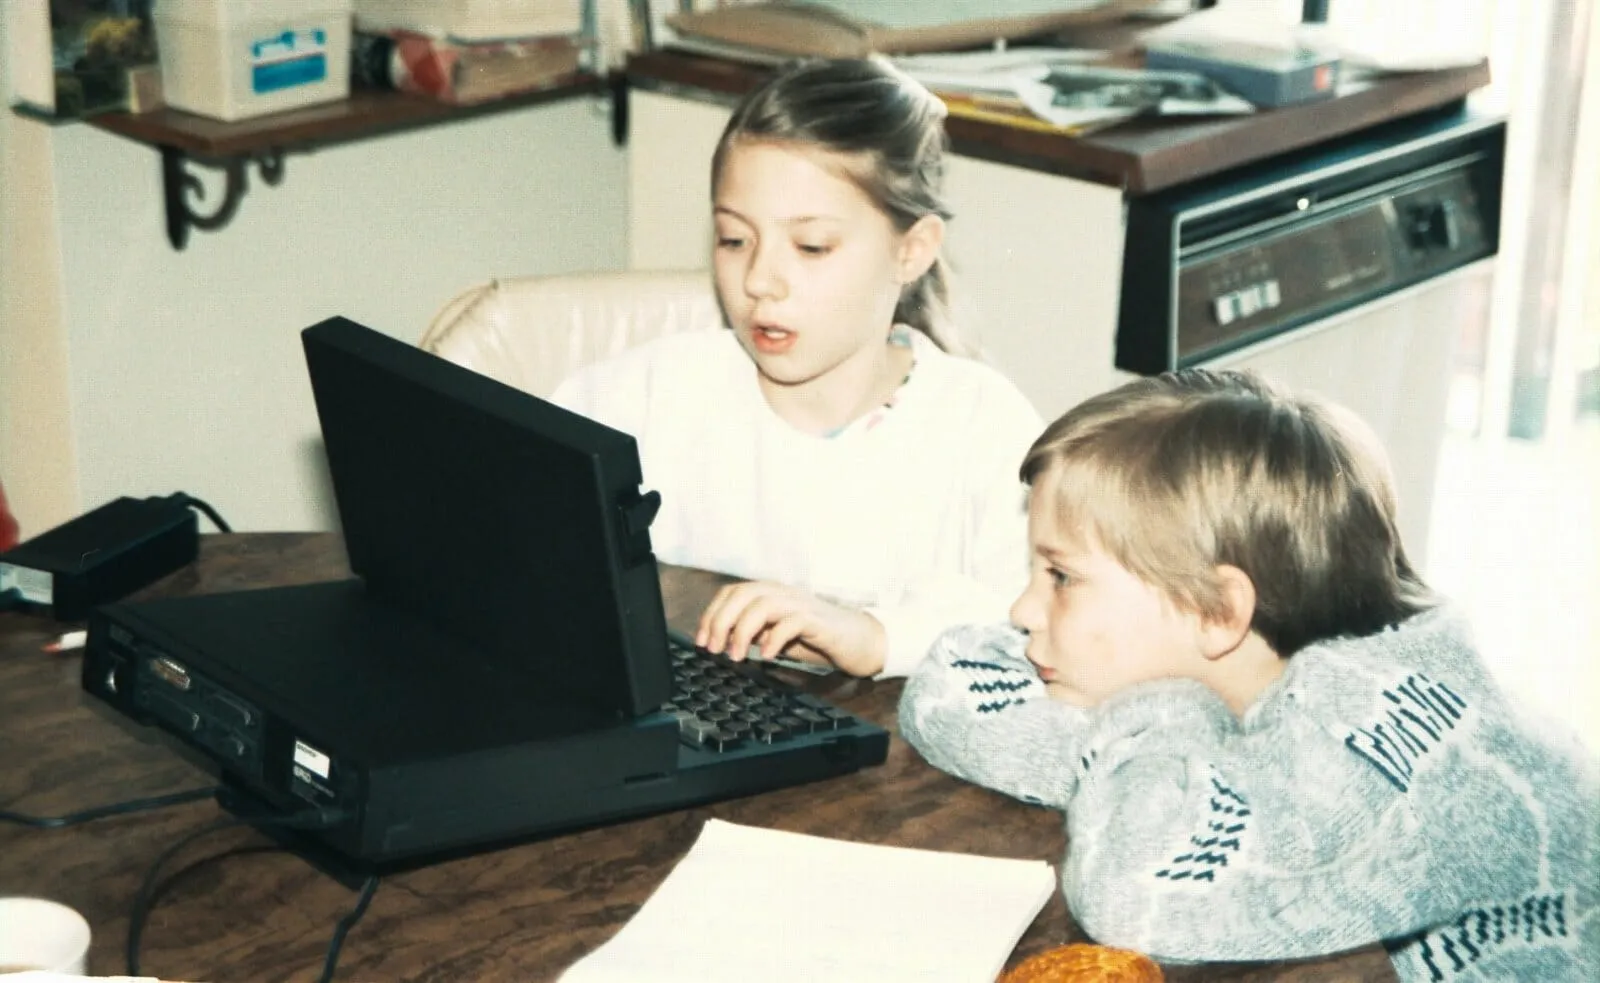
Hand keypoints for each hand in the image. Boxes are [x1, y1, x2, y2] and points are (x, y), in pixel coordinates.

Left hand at [695, 581, 887, 677]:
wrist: (863, 642)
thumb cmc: (819, 639)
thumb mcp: (778, 636)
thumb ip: (755, 634)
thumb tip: (722, 642)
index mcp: (771, 594)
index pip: (732, 593)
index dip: (711, 614)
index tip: (702, 641)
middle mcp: (784, 593)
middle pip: (742, 595)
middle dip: (721, 622)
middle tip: (714, 649)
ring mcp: (801, 604)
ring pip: (763, 604)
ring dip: (743, 631)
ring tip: (737, 656)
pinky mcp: (819, 621)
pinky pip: (792, 622)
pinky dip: (774, 638)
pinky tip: (768, 655)